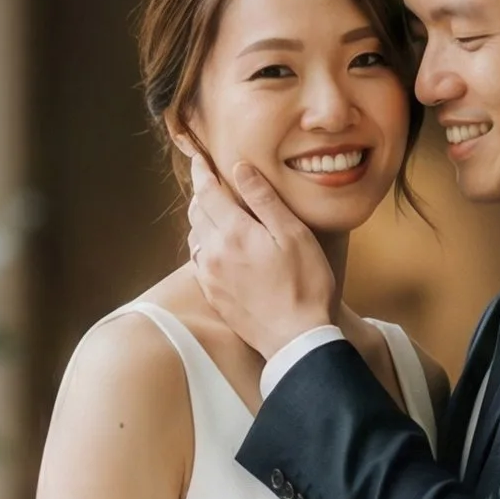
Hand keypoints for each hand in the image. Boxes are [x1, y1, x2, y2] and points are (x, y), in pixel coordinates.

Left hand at [186, 154, 336, 364]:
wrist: (297, 340)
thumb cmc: (304, 284)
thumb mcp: (293, 234)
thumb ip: (263, 200)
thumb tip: (239, 169)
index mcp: (233, 233)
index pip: (207, 192)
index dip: (200, 172)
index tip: (198, 158)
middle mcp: (213, 253)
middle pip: (196, 212)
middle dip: (201, 193)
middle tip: (210, 181)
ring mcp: (210, 277)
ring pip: (195, 237)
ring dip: (202, 219)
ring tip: (216, 212)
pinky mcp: (213, 295)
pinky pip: (199, 261)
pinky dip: (204, 245)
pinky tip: (219, 247)